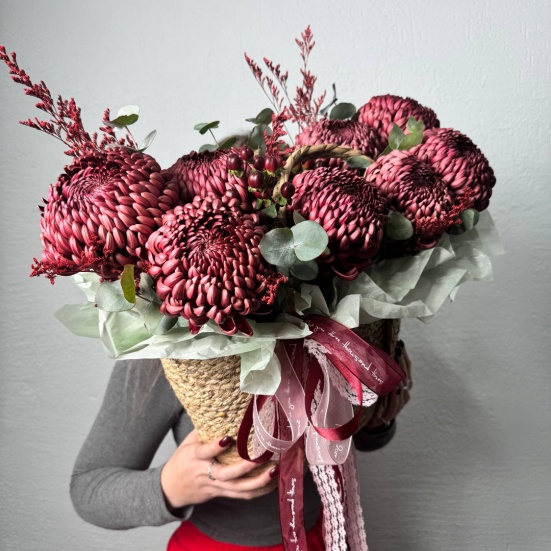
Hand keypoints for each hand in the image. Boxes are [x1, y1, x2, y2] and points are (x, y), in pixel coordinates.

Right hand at [160, 429, 277, 508]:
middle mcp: (205, 473)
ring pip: (237, 488)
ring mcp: (215, 486)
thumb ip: (205, 429)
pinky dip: (259, 491)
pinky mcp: (222, 493)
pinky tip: (273, 482)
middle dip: (244, 467)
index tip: (227, 438)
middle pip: (226, 474)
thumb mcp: (189, 441)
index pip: (204, 452)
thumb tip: (225, 411)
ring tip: (275, 470)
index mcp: (194, 457)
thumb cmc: (183, 459)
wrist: (172, 487)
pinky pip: (241, 495)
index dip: (214, 447)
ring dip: (259, 482)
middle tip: (260, 457)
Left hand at [367, 341, 412, 427]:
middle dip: (401, 361)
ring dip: (399, 375)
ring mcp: (401, 400)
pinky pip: (395, 401)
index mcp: (403, 380)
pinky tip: (392, 387)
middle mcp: (405, 389)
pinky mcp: (394, 410)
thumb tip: (374, 348)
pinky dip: (394, 394)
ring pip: (403, 386)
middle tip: (397, 350)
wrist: (375, 418)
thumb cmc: (377, 395)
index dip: (404, 355)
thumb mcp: (380, 379)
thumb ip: (381, 368)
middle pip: (406, 373)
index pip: (407, 365)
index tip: (399, 343)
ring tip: (395, 367)